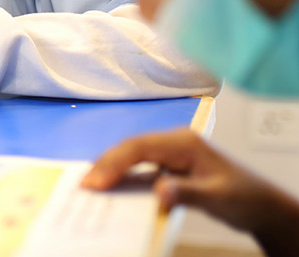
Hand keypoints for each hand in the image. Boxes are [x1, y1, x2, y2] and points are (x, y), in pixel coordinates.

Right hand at [82, 129, 298, 252]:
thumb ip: (186, 193)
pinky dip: (123, 177)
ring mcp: (170, 153)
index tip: (95, 183)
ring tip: (91, 187)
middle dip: (106, 165)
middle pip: (130, 148)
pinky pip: (139, 168)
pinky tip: (112, 188)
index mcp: (183, 142)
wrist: (262, 205)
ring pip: (131, 156)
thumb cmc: (244, 197)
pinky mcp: (169, 167)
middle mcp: (173, 143)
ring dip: (111, 170)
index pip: (139, 147)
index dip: (114, 163)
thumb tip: (157, 192)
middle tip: (85, 187)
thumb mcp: (217, 197)